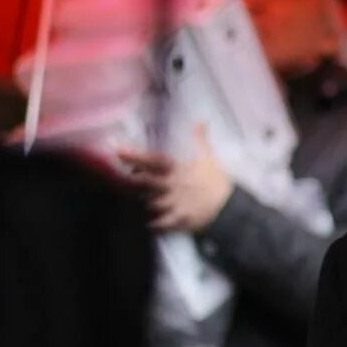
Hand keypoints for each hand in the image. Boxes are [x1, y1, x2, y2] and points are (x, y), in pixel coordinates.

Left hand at [118, 124, 232, 232]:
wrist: (228, 206)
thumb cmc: (216, 181)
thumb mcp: (209, 157)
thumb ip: (200, 140)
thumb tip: (200, 122)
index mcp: (177, 170)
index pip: (152, 160)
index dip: (134, 156)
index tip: (118, 152)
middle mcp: (171, 186)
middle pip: (145, 182)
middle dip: (132, 180)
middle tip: (125, 178)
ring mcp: (174, 203)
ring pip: (149, 203)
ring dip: (143, 202)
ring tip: (139, 201)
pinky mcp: (178, 219)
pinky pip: (160, 223)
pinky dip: (153, 224)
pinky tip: (149, 224)